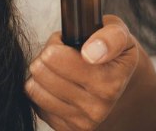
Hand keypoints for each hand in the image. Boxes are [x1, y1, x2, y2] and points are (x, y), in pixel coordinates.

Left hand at [25, 14, 138, 130]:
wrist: (122, 88)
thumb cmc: (113, 54)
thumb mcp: (119, 33)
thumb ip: (110, 37)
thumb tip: (91, 52)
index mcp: (109, 82)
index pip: (54, 56)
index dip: (57, 43)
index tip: (72, 45)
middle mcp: (97, 108)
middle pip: (40, 70)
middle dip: (47, 55)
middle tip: (62, 54)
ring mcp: (82, 121)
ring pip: (34, 87)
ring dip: (42, 74)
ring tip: (59, 69)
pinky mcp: (67, 129)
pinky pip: (34, 102)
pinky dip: (41, 90)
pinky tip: (57, 85)